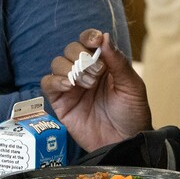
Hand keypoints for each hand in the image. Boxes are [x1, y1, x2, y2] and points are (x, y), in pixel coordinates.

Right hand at [40, 30, 151, 150]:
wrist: (125, 142)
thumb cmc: (132, 114)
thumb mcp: (131, 86)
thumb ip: (118, 62)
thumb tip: (105, 37)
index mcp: (104, 63)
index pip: (90, 41)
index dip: (89, 36)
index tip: (95, 41)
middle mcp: (86, 71)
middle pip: (71, 49)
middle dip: (81, 56)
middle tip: (97, 73)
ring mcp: (72, 87)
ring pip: (58, 63)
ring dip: (71, 68)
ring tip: (88, 84)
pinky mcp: (61, 102)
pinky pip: (47, 84)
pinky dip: (55, 80)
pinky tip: (69, 87)